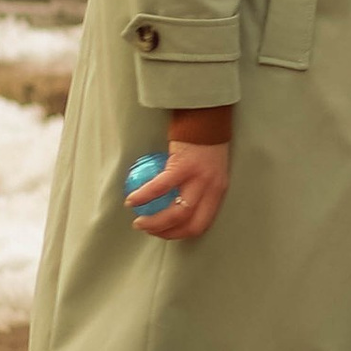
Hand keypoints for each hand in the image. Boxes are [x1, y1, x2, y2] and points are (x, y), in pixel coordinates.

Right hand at [133, 109, 230, 241]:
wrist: (207, 115)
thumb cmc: (204, 142)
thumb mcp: (208, 170)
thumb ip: (196, 187)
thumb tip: (172, 203)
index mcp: (217, 191)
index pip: (201, 224)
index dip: (180, 234)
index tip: (163, 233)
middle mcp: (211, 188)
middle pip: (188, 223)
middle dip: (164, 233)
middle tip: (146, 229)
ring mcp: (199, 178)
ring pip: (176, 212)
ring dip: (154, 222)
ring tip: (138, 221)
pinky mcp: (183, 166)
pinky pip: (160, 187)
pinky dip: (144, 197)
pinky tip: (132, 200)